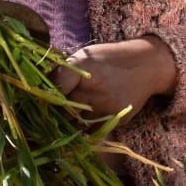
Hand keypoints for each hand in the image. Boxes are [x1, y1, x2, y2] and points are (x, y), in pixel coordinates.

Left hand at [52, 36, 178, 125]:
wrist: (147, 64)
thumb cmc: (109, 58)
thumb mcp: (85, 56)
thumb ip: (63, 73)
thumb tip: (38, 90)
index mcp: (84, 65)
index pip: (57, 86)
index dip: (48, 94)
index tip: (43, 97)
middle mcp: (95, 87)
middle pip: (64, 107)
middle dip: (57, 110)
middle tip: (51, 111)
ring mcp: (107, 105)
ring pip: (77, 122)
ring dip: (71, 121)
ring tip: (71, 114)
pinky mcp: (117, 118)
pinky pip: (93, 130)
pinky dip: (86, 128)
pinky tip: (87, 118)